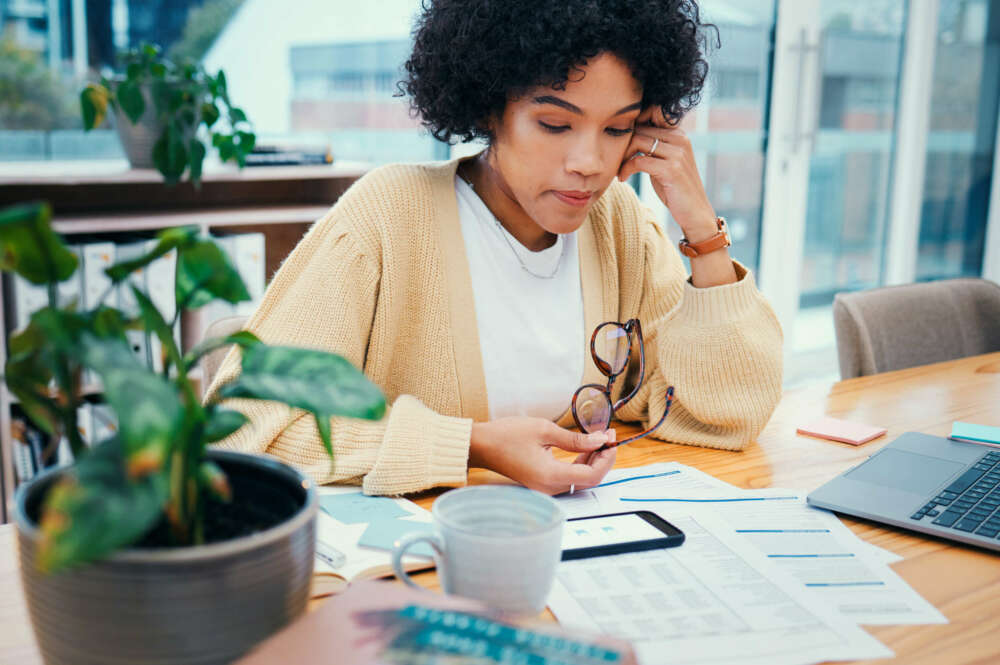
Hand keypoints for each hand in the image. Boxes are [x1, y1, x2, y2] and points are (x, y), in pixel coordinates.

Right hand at [469, 418, 616, 494]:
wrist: (482, 446)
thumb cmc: (507, 435)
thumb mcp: (544, 430)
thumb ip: (575, 438)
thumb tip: (601, 440)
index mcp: (551, 476)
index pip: (592, 475)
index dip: (607, 458)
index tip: (612, 439)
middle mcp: (549, 488)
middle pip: (589, 480)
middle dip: (603, 458)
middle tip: (609, 436)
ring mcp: (545, 488)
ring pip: (580, 479)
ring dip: (593, 460)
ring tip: (600, 438)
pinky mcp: (542, 483)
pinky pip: (569, 477)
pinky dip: (580, 464)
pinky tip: (585, 447)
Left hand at [617, 107, 717, 242]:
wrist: (694, 212)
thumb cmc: (674, 188)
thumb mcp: (665, 162)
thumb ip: (652, 146)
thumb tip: (629, 133)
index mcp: (679, 134)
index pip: (652, 112)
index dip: (633, 123)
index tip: (622, 142)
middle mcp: (680, 139)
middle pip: (640, 127)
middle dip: (623, 143)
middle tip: (616, 160)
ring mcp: (677, 153)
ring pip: (637, 141)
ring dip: (622, 156)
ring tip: (619, 170)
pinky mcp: (671, 169)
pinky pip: (638, 160)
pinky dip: (626, 169)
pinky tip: (623, 178)